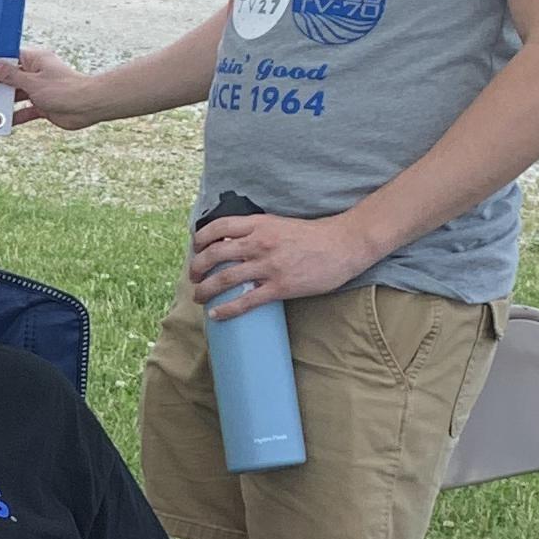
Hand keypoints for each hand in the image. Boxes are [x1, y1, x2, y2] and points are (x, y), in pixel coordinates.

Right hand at [2, 45, 95, 129]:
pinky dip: (14, 116)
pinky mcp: (43, 106)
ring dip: (4, 103)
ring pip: (16, 95)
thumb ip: (11, 75)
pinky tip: (1, 122)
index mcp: (36, 60)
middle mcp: (37, 74)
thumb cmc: (64, 89)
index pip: (11, 58)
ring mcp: (39, 90)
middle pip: (11, 78)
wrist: (87, 107)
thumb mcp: (32, 81)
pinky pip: (24, 111)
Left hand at [186, 205, 373, 319]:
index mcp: (259, 225)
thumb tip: (235, 243)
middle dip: (197, 268)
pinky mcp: (280, 287)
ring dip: (205, 290)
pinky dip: (226, 309)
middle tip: (194, 277)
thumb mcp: (280, 224)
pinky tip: (216, 314)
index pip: (218, 227)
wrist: (344, 244)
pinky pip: (245, 301)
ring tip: (199, 297)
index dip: (201, 239)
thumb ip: (258, 231)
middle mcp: (259, 243)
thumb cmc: (314, 235)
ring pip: (224, 279)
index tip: (196, 249)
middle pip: (214, 255)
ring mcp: (268, 266)